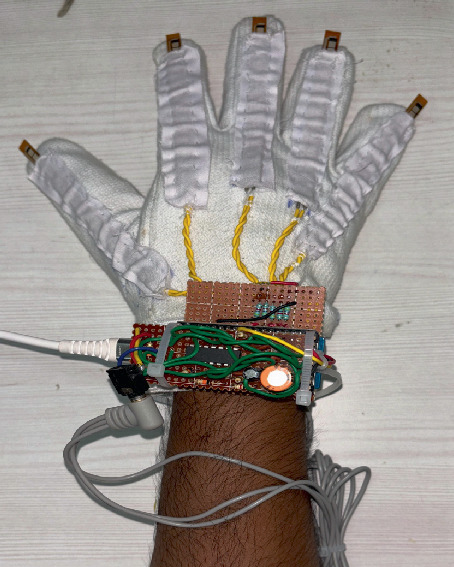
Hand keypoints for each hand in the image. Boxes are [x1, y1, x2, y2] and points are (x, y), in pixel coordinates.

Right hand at [24, 16, 418, 335]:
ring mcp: (295, 186)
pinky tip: (395, 114)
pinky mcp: (332, 216)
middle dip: (256, 61)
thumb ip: (86, 195)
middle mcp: (247, 164)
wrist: (231, 342)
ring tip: (330, 54)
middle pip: (254, 92)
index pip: (181, 102)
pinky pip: (363, 171)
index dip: (177, 73)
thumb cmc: (179, 298)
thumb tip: (45, 156)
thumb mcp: (119, 245)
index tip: (179, 50)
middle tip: (262, 33)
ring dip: (321, 82)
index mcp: (195, 169)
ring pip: (312, 116)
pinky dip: (381, 143)